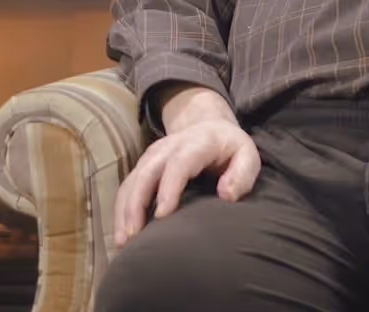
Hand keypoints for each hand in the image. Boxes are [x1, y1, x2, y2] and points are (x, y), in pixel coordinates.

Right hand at [112, 116, 258, 246]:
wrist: (207, 126)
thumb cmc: (230, 147)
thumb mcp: (247, 155)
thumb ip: (242, 175)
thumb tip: (226, 195)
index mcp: (197, 143)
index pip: (179, 163)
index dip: (168, 188)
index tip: (162, 216)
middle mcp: (168, 147)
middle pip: (146, 173)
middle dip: (136, 204)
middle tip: (133, 236)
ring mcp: (152, 156)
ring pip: (132, 181)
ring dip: (124, 211)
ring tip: (123, 242)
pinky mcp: (143, 166)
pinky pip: (128, 187)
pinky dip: (122, 209)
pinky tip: (122, 233)